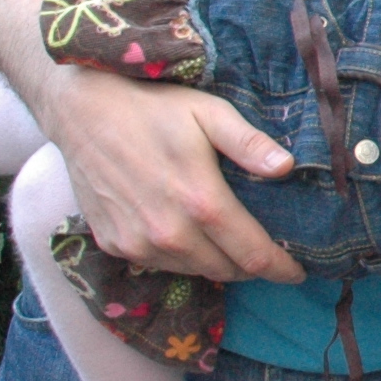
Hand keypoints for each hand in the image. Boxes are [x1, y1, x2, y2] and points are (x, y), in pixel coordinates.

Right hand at [35, 66, 304, 282]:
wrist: (83, 112)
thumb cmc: (153, 108)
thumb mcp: (210, 113)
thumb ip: (250, 144)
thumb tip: (287, 168)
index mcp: (201, 203)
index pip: (253, 255)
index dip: (280, 268)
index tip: (298, 273)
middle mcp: (169, 233)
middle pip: (226, 270)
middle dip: (252, 267)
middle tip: (265, 254)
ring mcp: (138, 243)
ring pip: (193, 271)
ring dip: (217, 264)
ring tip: (230, 246)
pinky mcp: (114, 244)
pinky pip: (160, 265)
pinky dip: (181, 258)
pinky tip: (187, 236)